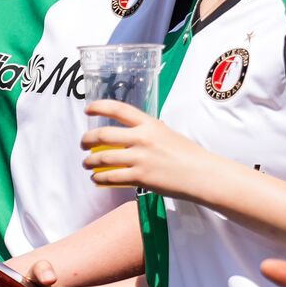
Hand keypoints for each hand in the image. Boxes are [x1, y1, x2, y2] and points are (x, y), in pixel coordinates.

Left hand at [80, 99, 208, 198]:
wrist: (201, 174)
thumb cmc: (187, 154)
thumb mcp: (166, 133)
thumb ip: (147, 132)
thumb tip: (129, 135)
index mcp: (149, 124)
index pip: (118, 109)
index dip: (99, 107)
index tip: (88, 110)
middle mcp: (142, 138)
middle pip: (103, 135)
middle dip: (87, 140)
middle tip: (83, 144)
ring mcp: (140, 158)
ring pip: (103, 158)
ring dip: (90, 162)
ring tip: (87, 164)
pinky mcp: (140, 178)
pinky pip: (111, 177)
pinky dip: (99, 178)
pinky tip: (96, 179)